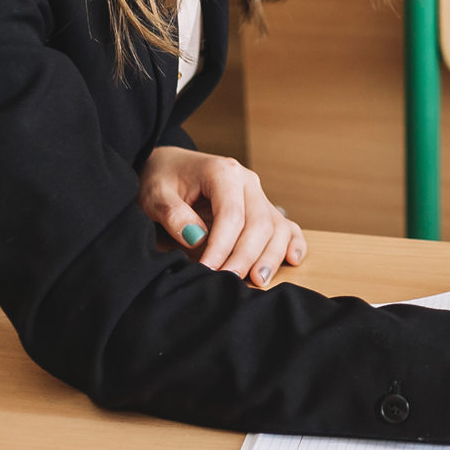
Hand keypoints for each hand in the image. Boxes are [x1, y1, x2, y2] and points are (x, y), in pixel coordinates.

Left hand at [137, 146, 304, 286]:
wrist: (170, 167)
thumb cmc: (163, 179)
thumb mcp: (156, 194)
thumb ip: (174, 214)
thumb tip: (196, 238)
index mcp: (224, 172)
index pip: (232, 214)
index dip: (221, 247)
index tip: (206, 271)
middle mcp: (248, 182)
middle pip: (259, 223)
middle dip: (245, 256)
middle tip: (228, 282)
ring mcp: (258, 196)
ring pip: (276, 227)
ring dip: (270, 256)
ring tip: (258, 281)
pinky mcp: (262, 209)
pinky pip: (285, 226)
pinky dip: (292, 243)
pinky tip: (292, 259)